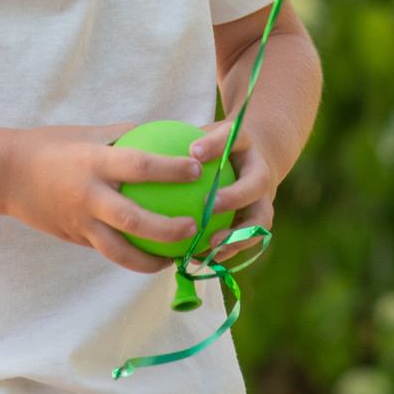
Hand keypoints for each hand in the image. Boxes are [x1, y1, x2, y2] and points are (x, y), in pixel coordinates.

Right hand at [2, 123, 208, 273]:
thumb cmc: (53, 146)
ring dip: (153, 260)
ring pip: (120, 253)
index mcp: (93, 162)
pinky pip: (108, 252)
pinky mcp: (75, 238)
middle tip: (196, 226)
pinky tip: (153, 257)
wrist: (6, 174)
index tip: (199, 170)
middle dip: (169, 228)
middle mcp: (87, 195)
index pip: (140, 165)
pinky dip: (132, 257)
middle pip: (134, 220)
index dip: (172, 169)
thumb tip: (166, 132)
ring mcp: (80, 222)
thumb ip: (125, 135)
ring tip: (178, 258)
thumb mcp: (88, 132)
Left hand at [187, 117, 276, 254]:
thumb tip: (128, 144)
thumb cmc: (214, 146)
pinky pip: (246, 240)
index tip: (192, 152)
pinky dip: (226, 250)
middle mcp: (260, 171)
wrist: (252, 157)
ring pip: (261, 219)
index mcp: (244, 143)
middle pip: (257, 184)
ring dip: (238, 234)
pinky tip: (197, 257)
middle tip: (208, 206)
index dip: (215, 145)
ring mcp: (265, 197)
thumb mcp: (200, 135)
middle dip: (235, 196)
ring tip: (211, 244)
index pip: (233, 137)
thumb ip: (176, 139)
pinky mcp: (259, 221)